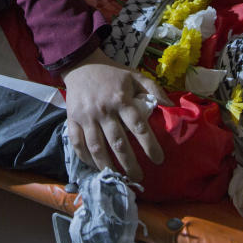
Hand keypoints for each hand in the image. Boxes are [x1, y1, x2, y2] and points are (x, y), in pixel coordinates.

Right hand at [62, 48, 170, 180]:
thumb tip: (170, 105)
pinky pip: (77, 144)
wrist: (81, 64)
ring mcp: (86, 117)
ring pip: (97, 148)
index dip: (150, 145)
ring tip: (119, 178)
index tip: (158, 160)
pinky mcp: (72, 120)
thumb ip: (153, 89)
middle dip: (130, 163)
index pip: (138, 126)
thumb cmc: (111, 73)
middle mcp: (104, 110)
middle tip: (139, 178)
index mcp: (121, 99)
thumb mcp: (134, 76)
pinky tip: (96, 167)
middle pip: (118, 143)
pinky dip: (86, 158)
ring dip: (108, 166)